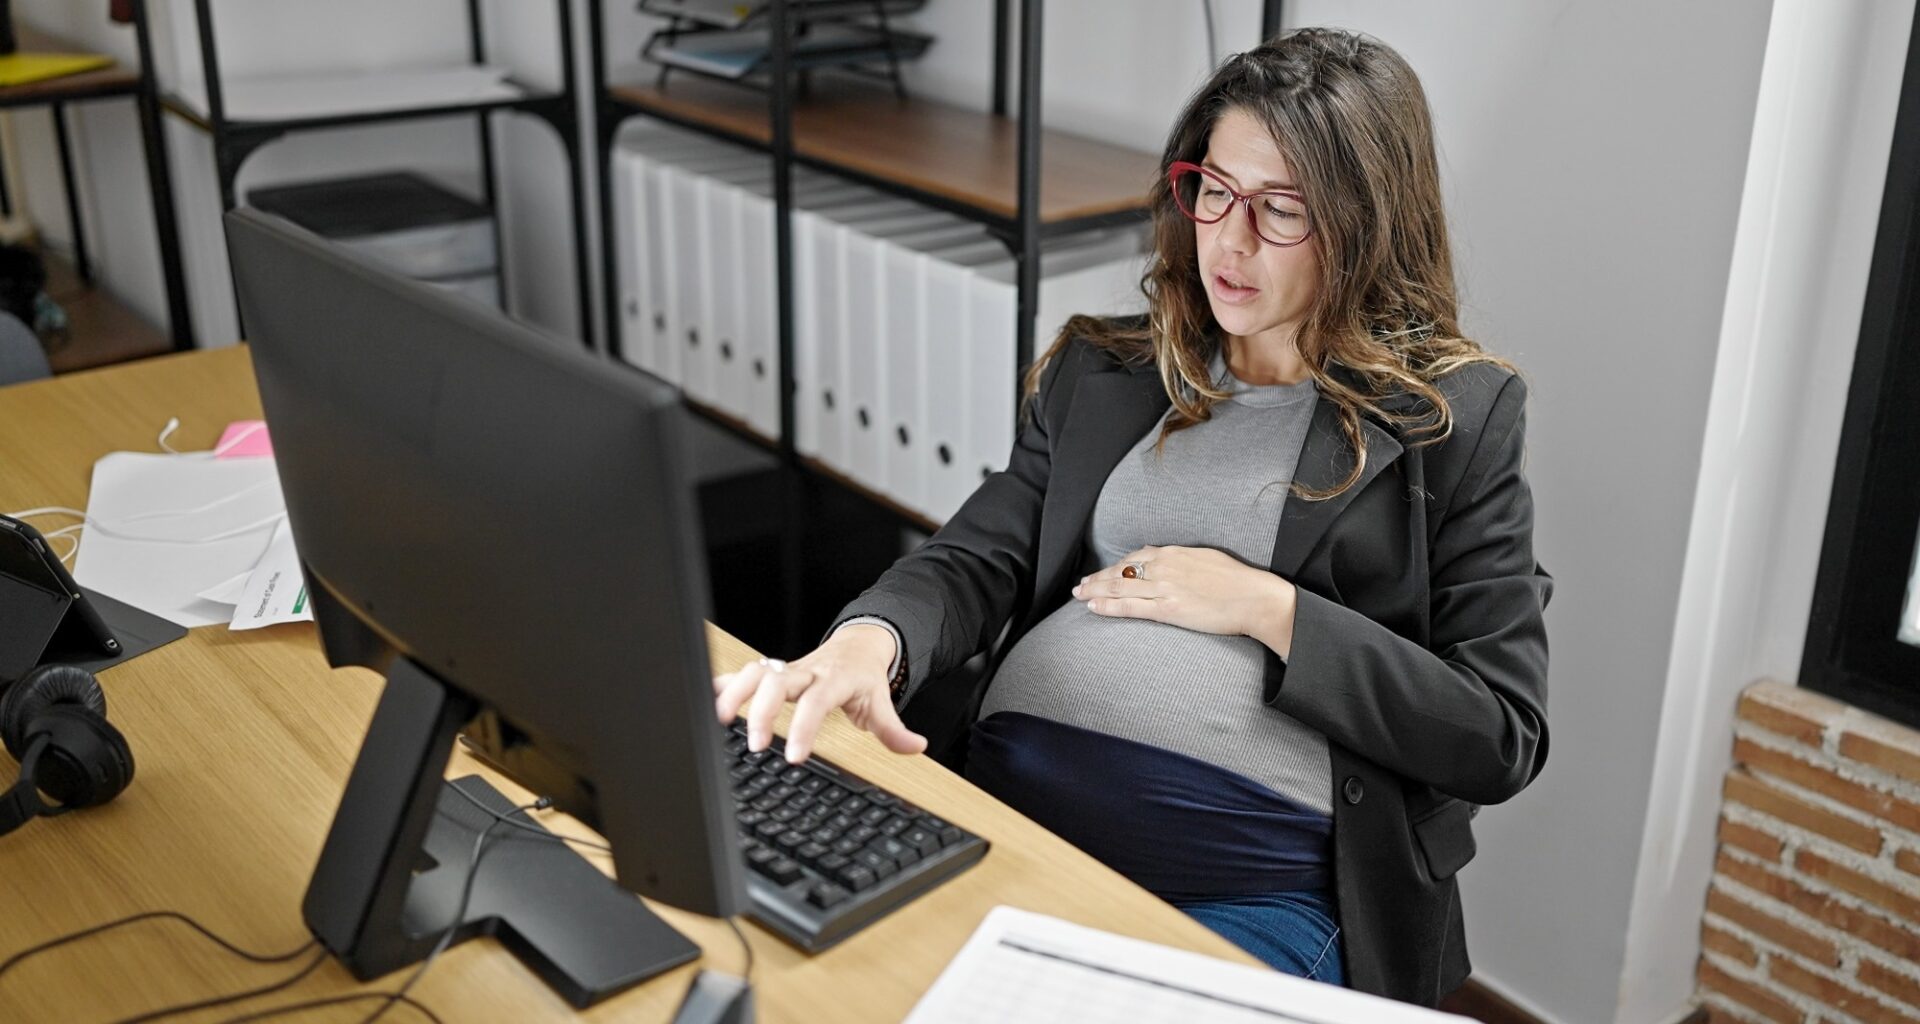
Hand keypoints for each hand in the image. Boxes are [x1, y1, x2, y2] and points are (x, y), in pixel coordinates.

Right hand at [711, 623, 927, 764]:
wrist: (857, 645)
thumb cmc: (863, 677)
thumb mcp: (881, 702)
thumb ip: (893, 730)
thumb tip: (916, 746)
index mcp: (834, 680)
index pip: (816, 703)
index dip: (803, 729)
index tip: (793, 757)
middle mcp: (806, 671)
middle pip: (778, 682)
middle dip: (763, 712)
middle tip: (757, 745)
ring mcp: (787, 669)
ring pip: (756, 671)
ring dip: (736, 691)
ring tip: (721, 718)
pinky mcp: (773, 671)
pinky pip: (746, 671)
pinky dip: (726, 682)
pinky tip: (709, 697)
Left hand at [1072, 545, 1296, 654]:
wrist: (1253, 597)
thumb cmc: (1236, 579)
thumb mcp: (1204, 557)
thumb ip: (1179, 557)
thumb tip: (1158, 554)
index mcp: (1173, 553)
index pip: (1134, 558)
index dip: (1115, 567)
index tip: (1103, 573)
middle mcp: (1164, 567)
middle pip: (1120, 572)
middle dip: (1097, 578)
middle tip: (1080, 584)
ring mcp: (1164, 588)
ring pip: (1119, 587)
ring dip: (1094, 590)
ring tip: (1079, 594)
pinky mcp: (1168, 609)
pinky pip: (1130, 607)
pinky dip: (1108, 606)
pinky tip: (1093, 606)